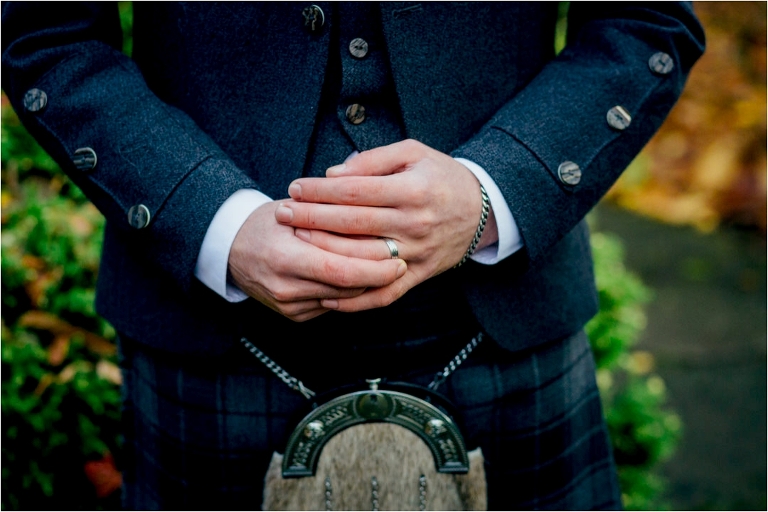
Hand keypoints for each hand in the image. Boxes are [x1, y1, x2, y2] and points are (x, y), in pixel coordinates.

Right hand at [229, 200, 406, 321]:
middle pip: (346, 287)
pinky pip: (332, 305)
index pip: (341, 270)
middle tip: (401, 262)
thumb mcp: (295, 210)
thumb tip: (377, 223)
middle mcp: (285, 287)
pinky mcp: (293, 315)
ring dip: (367, 285)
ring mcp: (288, 305)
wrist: (232, 249)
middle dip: (377, 277)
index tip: (398, 258)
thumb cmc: (268, 222)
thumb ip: (331, 218)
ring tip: (387, 267)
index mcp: (284, 257)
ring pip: (343, 299)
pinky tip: (363, 278)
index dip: (375, 268)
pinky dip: (349, 292)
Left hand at [274, 139, 497, 311]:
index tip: (295, 187)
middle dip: (311, 218)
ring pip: (362, 259)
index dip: (320, 190)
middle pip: (352, 223)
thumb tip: (334, 174)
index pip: (355, 191)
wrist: (483, 211)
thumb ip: (374, 160)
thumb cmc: (443, 177)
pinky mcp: (419, 276)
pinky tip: (326, 296)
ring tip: (296, 244)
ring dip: (325, 254)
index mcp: (411, 190)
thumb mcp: (415, 153)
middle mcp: (414, 223)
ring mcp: (416, 253)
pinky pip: (384, 294)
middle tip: (282, 213)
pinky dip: (355, 301)